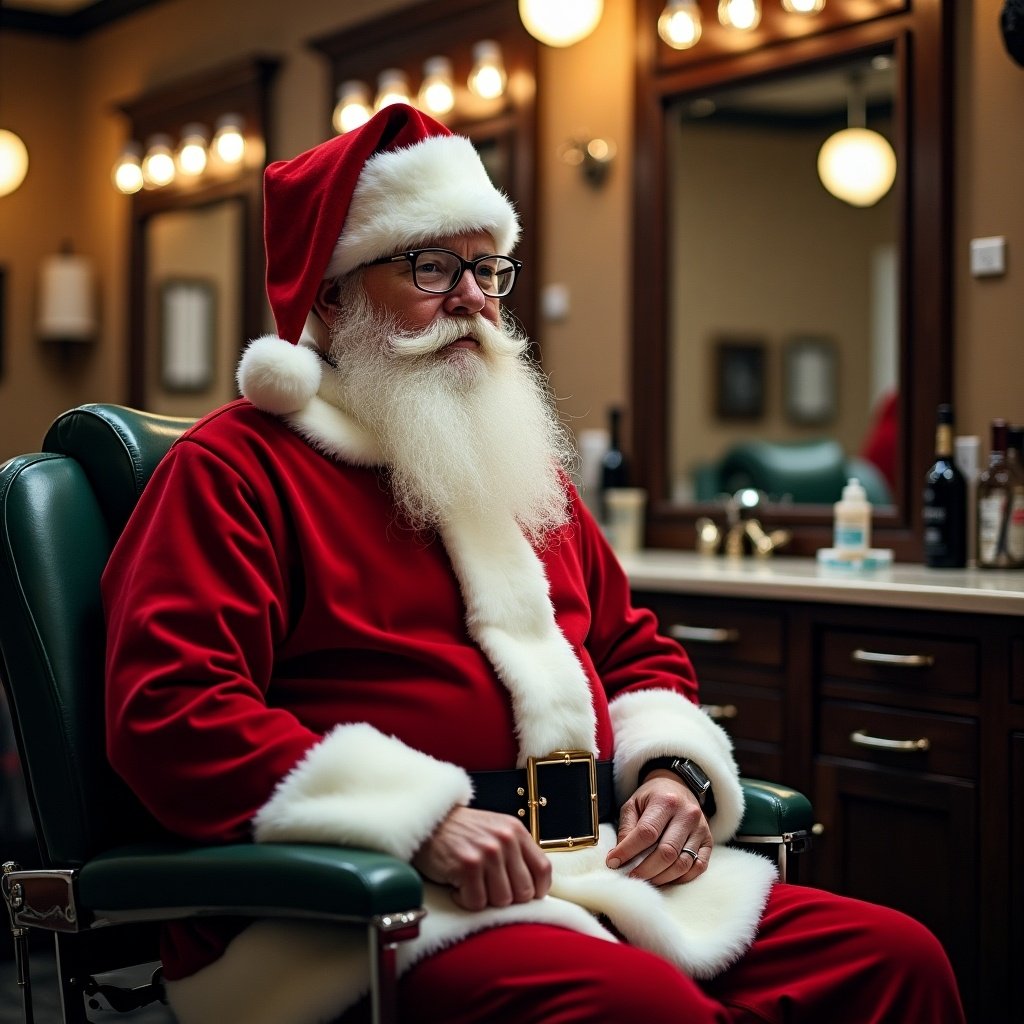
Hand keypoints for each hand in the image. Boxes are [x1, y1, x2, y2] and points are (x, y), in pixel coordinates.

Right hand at [412, 805, 551, 910]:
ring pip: (501, 900)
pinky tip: (457, 885)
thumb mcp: (495, 831)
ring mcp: (487, 852)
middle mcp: (504, 840)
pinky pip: (476, 903)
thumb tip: (534, 888)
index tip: (525, 897)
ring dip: (484, 899)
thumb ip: (515, 853)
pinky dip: (464, 900)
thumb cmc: (460, 831)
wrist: (426, 821)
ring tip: (471, 884)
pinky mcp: (467, 866)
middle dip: (507, 897)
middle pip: (524, 892)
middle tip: (488, 888)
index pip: (543, 870)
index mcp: (516, 831)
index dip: (537, 890)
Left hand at [605, 770, 712, 884]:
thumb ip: (626, 828)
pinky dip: (681, 878)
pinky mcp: (709, 841)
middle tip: (630, 877)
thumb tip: (618, 857)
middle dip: (645, 870)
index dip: (628, 851)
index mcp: (665, 801)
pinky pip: (698, 867)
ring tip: (646, 879)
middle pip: (666, 852)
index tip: (613, 862)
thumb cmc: (653, 798)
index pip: (646, 832)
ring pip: (683, 863)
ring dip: (662, 877)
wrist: (679, 786)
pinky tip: (666, 878)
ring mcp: (700, 829)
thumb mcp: (633, 804)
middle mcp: (687, 814)